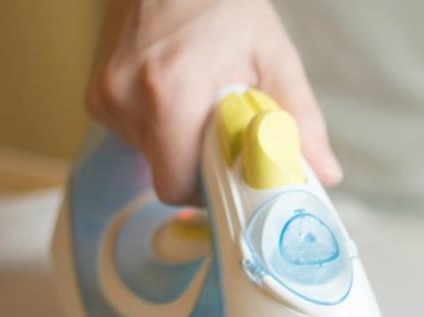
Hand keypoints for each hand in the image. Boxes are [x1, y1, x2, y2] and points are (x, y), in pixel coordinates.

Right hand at [85, 0, 340, 204]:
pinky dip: (163, 130)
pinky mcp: (97, 95)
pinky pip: (137, 137)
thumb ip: (300, 121)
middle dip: (201, 168)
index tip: (236, 179)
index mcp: (172, 91)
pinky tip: (181, 97)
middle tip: (228, 138)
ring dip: (183, 146)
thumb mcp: (274, 58)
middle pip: (166, 175)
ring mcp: (106, 96)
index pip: (179, 185)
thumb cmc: (225, 7)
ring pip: (152, 158)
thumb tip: (326, 173)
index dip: (211, 192)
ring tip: (204, 105)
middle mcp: (128, 97)